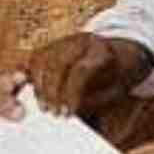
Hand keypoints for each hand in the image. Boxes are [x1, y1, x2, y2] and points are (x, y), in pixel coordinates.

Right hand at [25, 33, 152, 116]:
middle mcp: (81, 40)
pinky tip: (39, 96)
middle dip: (53, 92)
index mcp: (101, 50)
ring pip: (42, 60)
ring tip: (45, 108)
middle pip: (57, 64)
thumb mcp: (113, 92)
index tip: (68, 113)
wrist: (119, 56)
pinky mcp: (53, 45)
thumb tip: (68, 113)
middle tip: (54, 113)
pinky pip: (36, 60)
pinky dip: (33, 78)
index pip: (80, 70)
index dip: (71, 94)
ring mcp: (65, 40)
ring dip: (40, 87)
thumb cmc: (117, 78)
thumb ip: (93, 102)